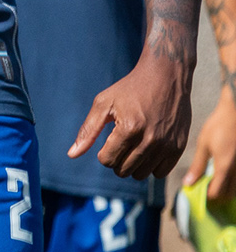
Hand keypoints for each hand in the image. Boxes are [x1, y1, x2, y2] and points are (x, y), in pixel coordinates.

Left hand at [70, 53, 193, 179]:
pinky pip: (160, 173)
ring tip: (133, 145)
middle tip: (120, 142)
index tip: (108, 139)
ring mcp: (167, 145)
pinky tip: (148, 149)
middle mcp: (150, 140)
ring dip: (133, 164)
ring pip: (141, 175)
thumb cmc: (129, 89)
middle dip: (116, 159)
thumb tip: (72, 155)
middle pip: (123, 170)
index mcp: (128, 128)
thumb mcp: (103, 103)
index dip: (103, 153)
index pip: (107, 161)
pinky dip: (151, 165)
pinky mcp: (179, 147)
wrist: (166, 77)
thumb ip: (88, 130)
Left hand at [185, 83, 235, 197]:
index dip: (206, 196)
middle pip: (229, 195)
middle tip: (206, 187)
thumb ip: (197, 165)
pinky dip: (233, 181)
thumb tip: (188, 183)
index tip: (198, 190)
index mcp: (225, 167)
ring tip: (215, 180)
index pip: (216, 194)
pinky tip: (226, 172)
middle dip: (217, 195)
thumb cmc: (220, 125)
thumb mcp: (204, 143)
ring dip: (227, 189)